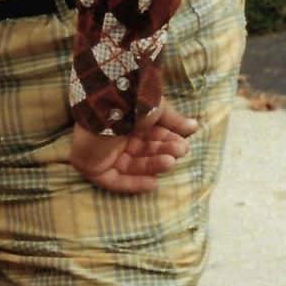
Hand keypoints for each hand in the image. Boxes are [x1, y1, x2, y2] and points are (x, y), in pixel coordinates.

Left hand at [70, 99, 197, 194]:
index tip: (183, 144)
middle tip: (180, 151)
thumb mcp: (157, 110)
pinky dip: (133, 184)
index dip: (165, 141)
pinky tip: (153, 183)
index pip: (147, 136)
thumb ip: (174, 121)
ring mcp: (101, 151)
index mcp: (125, 121)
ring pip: (131, 166)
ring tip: (170, 162)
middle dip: (161, 152)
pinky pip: (114, 181)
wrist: (109, 103)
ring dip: (152, 166)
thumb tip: (194, 126)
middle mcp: (113, 136)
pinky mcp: (91, 165)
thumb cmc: (132, 102)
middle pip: (141, 152)